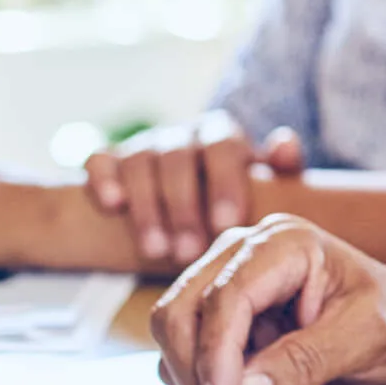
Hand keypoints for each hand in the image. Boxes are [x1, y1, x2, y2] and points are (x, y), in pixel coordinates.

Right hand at [84, 111, 305, 264]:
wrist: (195, 206)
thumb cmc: (238, 200)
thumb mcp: (268, 185)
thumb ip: (283, 169)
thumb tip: (285, 144)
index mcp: (223, 135)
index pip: (224, 146)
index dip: (223, 183)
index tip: (226, 224)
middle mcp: (184, 134)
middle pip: (179, 158)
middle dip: (183, 206)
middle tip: (189, 251)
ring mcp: (146, 144)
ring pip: (140, 162)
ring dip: (148, 207)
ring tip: (156, 251)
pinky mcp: (112, 159)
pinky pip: (100, 158)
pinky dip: (104, 177)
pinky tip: (113, 205)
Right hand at [150, 215, 385, 384]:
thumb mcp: (364, 339)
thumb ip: (305, 362)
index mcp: (286, 243)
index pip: (226, 295)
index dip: (216, 353)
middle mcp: (247, 250)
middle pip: (182, 307)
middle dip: (195, 366)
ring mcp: (229, 277)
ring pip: (173, 325)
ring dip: (192, 374)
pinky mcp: (221, 310)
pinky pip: (183, 344)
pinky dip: (195, 377)